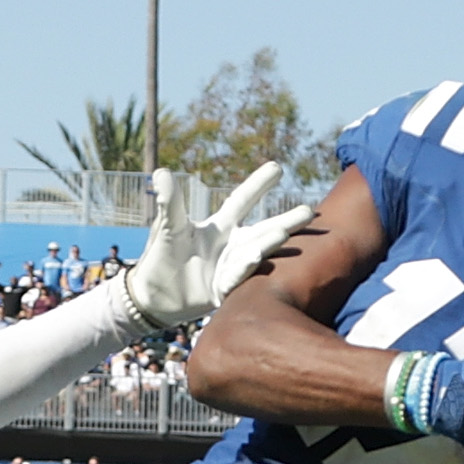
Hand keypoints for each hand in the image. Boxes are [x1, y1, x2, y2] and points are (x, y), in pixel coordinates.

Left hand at [122, 164, 313, 330]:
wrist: (153, 296)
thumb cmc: (162, 257)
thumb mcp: (169, 227)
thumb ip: (169, 203)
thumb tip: (161, 172)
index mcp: (219, 227)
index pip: (241, 201)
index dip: (258, 185)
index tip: (277, 167)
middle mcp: (231, 246)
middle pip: (262, 230)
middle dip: (285, 221)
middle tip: (310, 212)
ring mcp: (230, 268)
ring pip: (254, 254)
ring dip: (268, 244)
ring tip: (284, 233)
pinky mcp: (222, 291)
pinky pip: (235, 279)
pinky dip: (243, 270)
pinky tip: (254, 258)